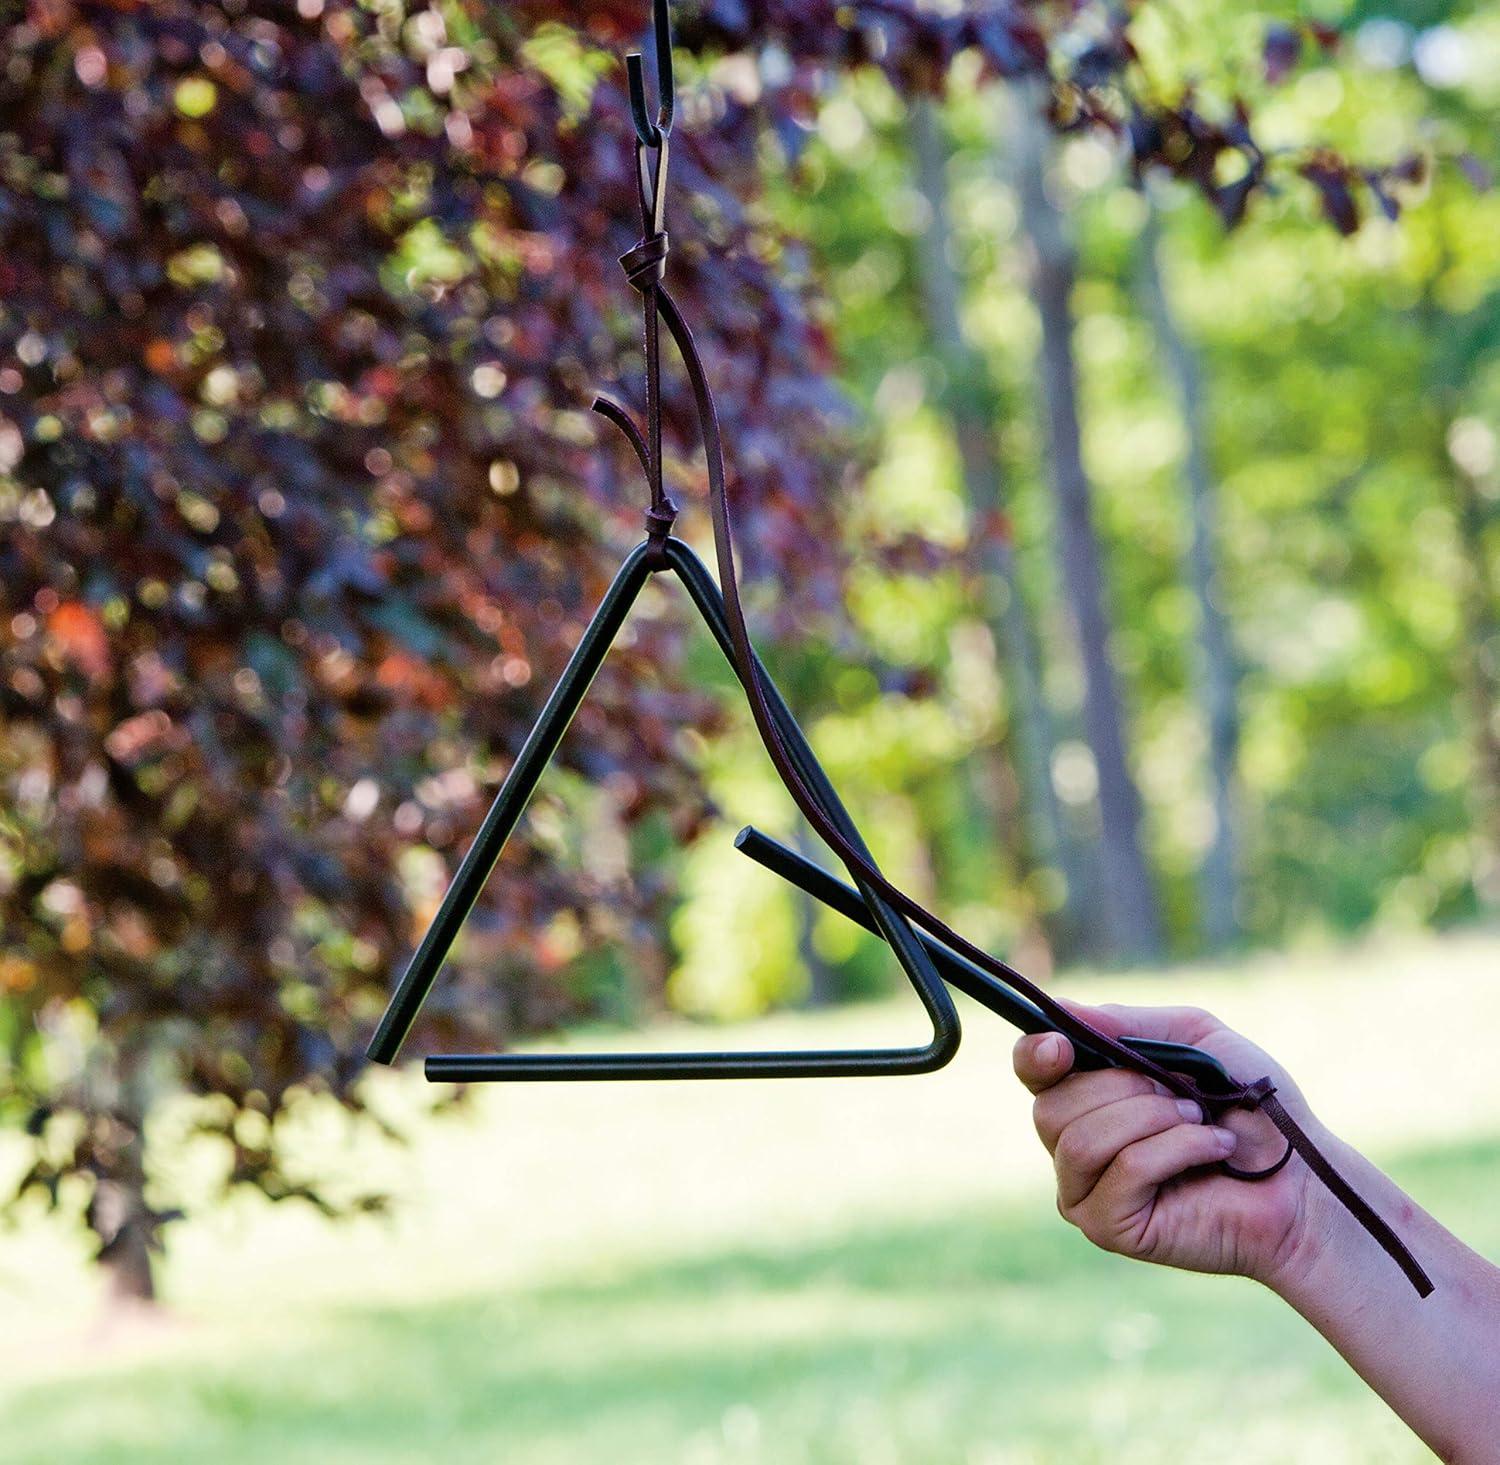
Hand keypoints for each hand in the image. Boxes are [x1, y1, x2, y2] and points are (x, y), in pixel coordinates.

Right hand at [1013, 1001, 1328, 1286]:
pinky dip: (1174, 1151)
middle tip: (1181, 1094)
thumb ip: (1127, 1023)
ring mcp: (1087, 1192)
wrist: (1303, 1177)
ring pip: (1077, 1141)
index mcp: (1089, 1094)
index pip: (1031, 1071)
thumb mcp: (1194, 1038)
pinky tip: (1212, 1151)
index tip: (1063, 1046)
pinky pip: (1120, 1172)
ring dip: (1151, 1119)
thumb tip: (1063, 1010)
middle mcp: (1075, 1145)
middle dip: (1121, 1089)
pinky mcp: (1110, 1228)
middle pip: (1048, 1107)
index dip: (1035, 1055)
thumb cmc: (1254, 1105)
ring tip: (1200, 1121)